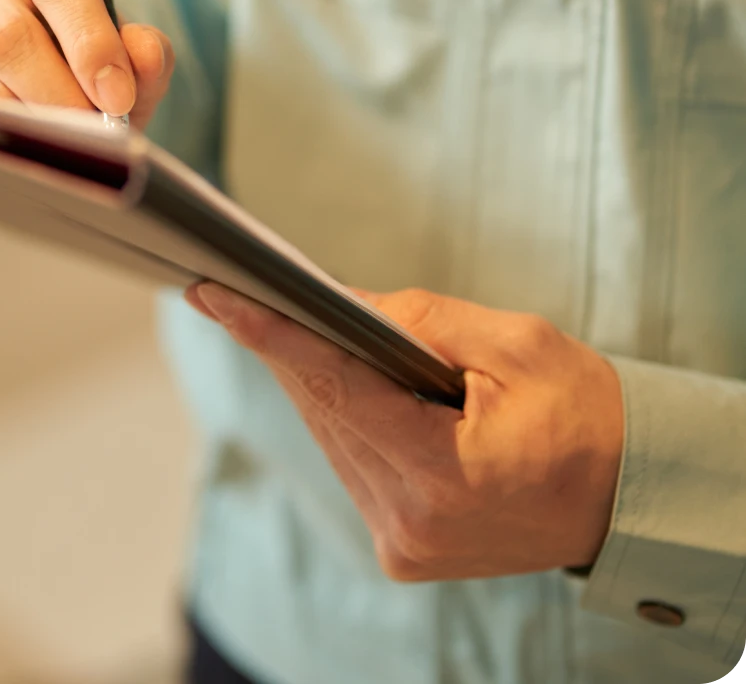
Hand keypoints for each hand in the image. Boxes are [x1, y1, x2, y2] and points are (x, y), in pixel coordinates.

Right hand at [0, 0, 174, 127]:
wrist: (25, 68)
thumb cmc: (74, 54)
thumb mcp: (121, 52)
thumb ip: (146, 53)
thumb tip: (144, 52)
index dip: (90, 43)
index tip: (116, 96)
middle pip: (9, 35)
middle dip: (57, 93)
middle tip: (88, 128)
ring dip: (28, 117)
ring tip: (60, 137)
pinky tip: (20, 138)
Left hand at [184, 283, 624, 580]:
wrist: (624, 496)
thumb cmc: (583, 413)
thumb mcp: (516, 344)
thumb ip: (420, 322)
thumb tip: (338, 303)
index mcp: (444, 473)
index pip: (336, 388)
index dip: (271, 335)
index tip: (214, 296)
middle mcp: (411, 519)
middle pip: (324, 409)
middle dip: (289, 346)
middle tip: (245, 290)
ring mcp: (403, 542)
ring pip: (330, 435)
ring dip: (316, 381)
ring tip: (292, 327)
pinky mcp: (401, 548)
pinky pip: (349, 462)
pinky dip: (342, 416)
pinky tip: (340, 379)